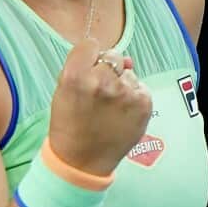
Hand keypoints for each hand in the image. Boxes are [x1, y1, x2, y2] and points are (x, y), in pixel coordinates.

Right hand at [45, 38, 150, 175]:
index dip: (90, 58)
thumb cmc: (70, 125)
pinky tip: (122, 114)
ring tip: (110, 109)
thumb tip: (124, 58)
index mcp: (76, 76)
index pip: (91, 45)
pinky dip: (134, 99)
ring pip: (129, 73)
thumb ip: (85, 67)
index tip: (88, 70)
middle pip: (113, 56)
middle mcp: (101, 81)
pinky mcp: (144, 104)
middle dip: (108, 70)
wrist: (81, 162)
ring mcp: (125, 92)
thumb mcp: (64, 91)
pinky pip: (141, 88)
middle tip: (100, 94)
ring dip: (122, 86)